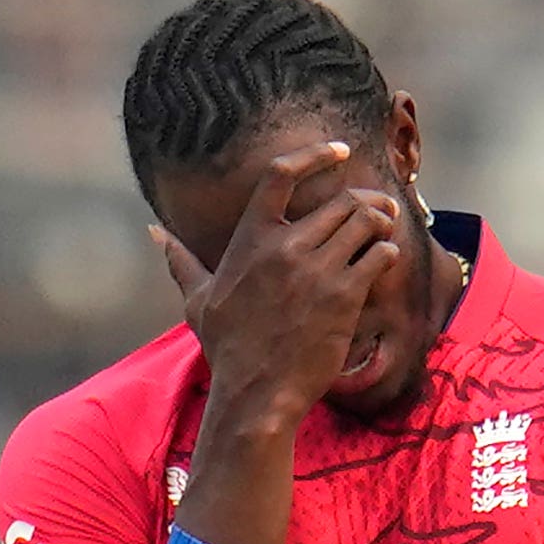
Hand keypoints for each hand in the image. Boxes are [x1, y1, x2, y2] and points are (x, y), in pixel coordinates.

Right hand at [151, 138, 402, 423]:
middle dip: (366, 198)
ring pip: (365, 221)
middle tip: (381, 205)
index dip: (315, 155)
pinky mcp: (343, 295)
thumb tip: (156, 234)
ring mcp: (317, 269)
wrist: (256, 392)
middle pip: (340, 199)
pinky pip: (378, 255)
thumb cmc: (227, 348)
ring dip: (382, 220)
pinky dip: (387, 252)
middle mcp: (285, 246)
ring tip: (387, 226)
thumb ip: (182, 261)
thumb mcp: (197, 300)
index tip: (341, 151)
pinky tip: (384, 260)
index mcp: (250, 237)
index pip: (281, 175)